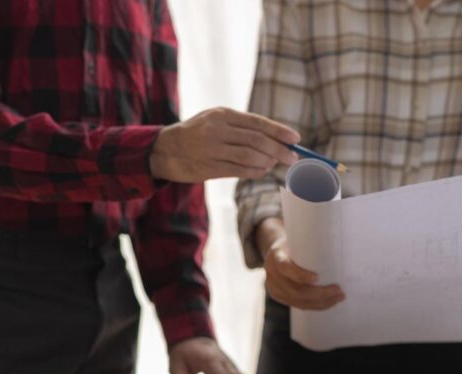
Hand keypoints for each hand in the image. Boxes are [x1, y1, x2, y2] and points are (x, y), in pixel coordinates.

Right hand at [150, 108, 300, 182]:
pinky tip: (262, 170)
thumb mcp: (216, 121)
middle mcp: (217, 130)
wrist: (165, 150)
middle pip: (256, 140)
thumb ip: (243, 128)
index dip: (279, 131)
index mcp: (222, 115)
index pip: (257, 122)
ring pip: (250, 157)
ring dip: (268, 162)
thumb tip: (277, 140)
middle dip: (279, 150)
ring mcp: (212, 150)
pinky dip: (256, 171)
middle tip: (293, 158)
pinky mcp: (209, 168)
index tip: (296, 139)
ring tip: (275, 163)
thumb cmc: (198, 134)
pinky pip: (239, 170)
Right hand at [257, 218, 344, 309]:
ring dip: (321, 302)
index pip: (285, 268)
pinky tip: (330, 303)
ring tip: (339, 297)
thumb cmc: (294, 242)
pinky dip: (315, 306)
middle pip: (296, 290)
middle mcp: (272, 274)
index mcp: (276, 256)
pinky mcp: (279, 296)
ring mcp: (274, 288)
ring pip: (299, 301)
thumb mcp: (298, 237)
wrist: (275, 251)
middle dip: (320, 293)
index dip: (300, 275)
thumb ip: (311, 240)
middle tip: (339, 290)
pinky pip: (298, 305)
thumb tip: (337, 234)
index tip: (317, 277)